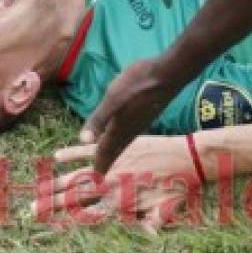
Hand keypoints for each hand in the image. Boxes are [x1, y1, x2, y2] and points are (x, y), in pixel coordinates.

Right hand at [32, 137, 199, 232]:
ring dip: (56, 184)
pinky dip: (73, 153)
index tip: (48, 225)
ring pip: (76, 176)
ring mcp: (110, 164)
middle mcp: (110, 184)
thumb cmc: (180, 188)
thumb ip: (151, 224)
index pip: (87, 215)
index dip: (66, 220)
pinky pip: (89, 151)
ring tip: (39, 189)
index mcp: (120, 202)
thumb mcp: (166, 212)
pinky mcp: (115, 146)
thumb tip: (147, 237)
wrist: (189, 157)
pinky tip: (57, 156)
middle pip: (75, 197)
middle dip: (52, 204)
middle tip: (31, 210)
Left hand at [80, 57, 182, 174]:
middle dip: (107, 160)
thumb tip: (82, 141)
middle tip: (99, 174)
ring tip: (109, 157)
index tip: (95, 179)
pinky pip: (130, 134)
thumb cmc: (138, 84)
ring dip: (114, 151)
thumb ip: (98, 120)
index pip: (106, 150)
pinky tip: (123, 134)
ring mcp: (140, 122)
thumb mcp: (112, 99)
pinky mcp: (146, 114)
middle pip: (115, 149)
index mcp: (119, 128)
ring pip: (123, 142)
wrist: (168, 74)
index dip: (99, 163)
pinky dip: (122, 140)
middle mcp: (130, 129)